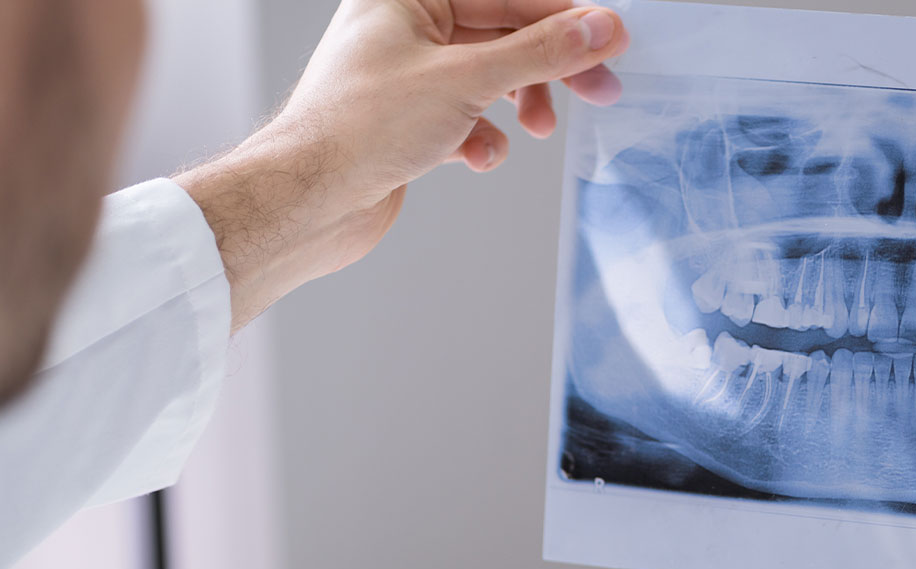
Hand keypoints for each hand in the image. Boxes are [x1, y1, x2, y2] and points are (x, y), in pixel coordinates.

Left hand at [172, 0, 630, 331]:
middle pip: (500, 34)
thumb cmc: (355, 130)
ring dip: (518, 103)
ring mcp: (404, 76)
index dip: (563, 18)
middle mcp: (402, 28)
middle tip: (595, 89)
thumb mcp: (467, 80)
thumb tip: (598, 28)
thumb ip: (541, 52)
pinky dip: (482, 136)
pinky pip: (465, 116)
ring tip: (536, 128)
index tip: (608, 40)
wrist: (306, 203)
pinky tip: (479, 155)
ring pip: (487, 77)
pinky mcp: (406, 122)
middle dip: (547, 68)